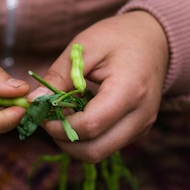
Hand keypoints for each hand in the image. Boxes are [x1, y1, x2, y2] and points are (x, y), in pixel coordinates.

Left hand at [28, 11, 168, 161]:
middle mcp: (140, 115)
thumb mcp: (85, 47)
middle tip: (50, 120)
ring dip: (74, 142)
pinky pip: (108, 145)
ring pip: (99, 152)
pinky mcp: (139, 130)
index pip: (89, 126)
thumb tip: (33, 102)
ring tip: (65, 115)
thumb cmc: (119, 37)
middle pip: (94, 150)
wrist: (155, 39)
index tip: (43, 113)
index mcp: (129, 91)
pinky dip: (88, 138)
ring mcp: (142, 126)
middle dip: (64, 141)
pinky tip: (81, 114)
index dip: (59, 126)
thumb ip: (59, 75)